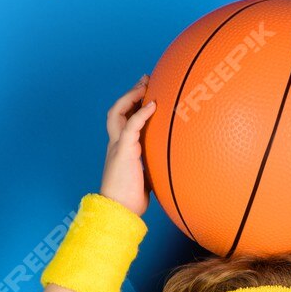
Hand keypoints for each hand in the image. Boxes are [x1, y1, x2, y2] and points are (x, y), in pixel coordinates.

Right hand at [101, 74, 156, 216]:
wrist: (119, 212)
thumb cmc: (132, 200)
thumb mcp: (147, 177)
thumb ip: (154, 166)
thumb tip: (173, 165)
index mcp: (122, 149)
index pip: (123, 120)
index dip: (132, 105)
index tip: (147, 93)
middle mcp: (117, 144)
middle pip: (117, 111)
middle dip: (130, 93)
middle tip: (145, 79)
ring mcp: (118, 147)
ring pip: (118, 113)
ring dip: (130, 96)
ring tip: (145, 84)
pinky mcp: (123, 152)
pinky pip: (131, 127)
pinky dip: (141, 114)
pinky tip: (153, 105)